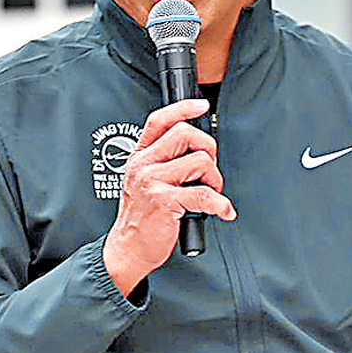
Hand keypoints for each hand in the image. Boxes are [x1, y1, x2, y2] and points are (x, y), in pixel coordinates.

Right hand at [102, 99, 236, 295]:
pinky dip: (221, 204)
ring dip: (214, 179)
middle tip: (209, 171)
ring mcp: (152, 182)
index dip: (183, 108)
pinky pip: (204, 194)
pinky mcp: (165, 202)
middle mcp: (144, 165)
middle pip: (185, 134)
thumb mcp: (143, 181)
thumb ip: (162, 161)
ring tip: (210, 193)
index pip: (159, 120)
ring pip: (200, 161)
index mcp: (139, 157)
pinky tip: (222, 210)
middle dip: (208, 149)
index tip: (202, 105)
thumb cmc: (142, 217)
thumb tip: (197, 148)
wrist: (129, 248)